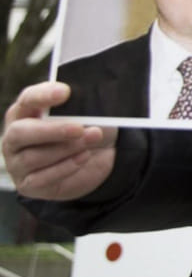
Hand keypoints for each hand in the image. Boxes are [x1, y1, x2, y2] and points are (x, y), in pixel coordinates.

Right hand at [3, 82, 115, 200]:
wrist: (93, 162)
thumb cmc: (83, 132)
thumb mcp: (86, 116)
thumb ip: (81, 108)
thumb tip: (87, 107)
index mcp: (25, 113)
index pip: (27, 100)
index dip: (43, 95)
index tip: (65, 92)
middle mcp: (14, 138)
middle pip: (19, 132)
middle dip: (51, 130)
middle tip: (79, 128)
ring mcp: (17, 163)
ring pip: (33, 157)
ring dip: (66, 149)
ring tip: (91, 140)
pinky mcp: (28, 184)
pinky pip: (42, 178)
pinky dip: (65, 167)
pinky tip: (84, 157)